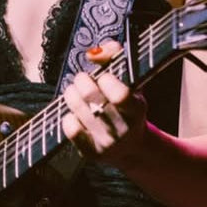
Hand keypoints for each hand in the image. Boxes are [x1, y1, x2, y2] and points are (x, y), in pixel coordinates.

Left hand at [61, 40, 146, 163]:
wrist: (132, 148)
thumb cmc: (128, 106)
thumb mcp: (131, 80)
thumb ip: (115, 56)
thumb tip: (92, 54)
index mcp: (137, 109)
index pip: (120, 94)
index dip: (106, 79)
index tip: (104, 76)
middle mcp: (123, 128)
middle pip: (90, 96)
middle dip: (81, 80)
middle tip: (83, 80)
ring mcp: (107, 142)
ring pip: (76, 108)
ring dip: (71, 94)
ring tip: (76, 92)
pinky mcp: (91, 153)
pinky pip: (70, 128)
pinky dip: (68, 116)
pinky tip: (75, 113)